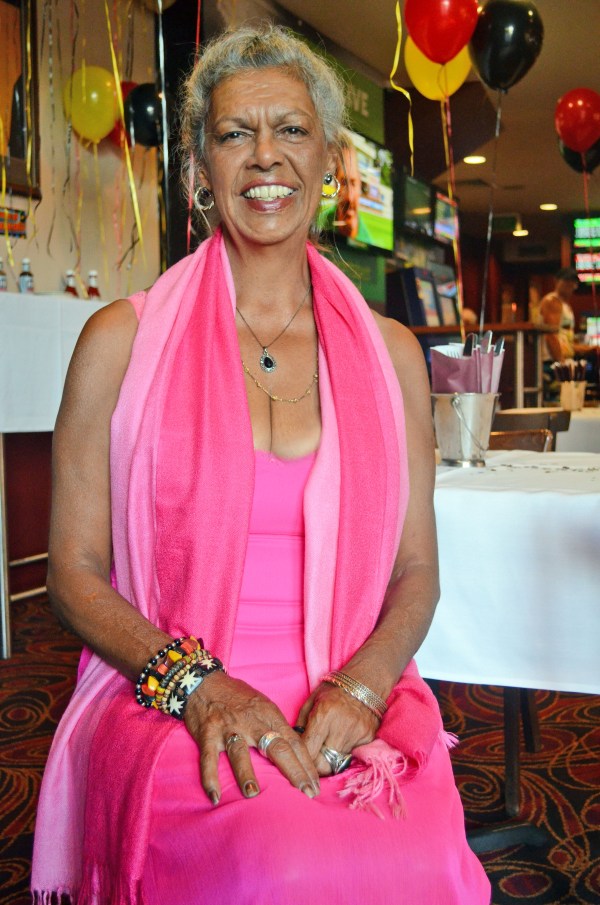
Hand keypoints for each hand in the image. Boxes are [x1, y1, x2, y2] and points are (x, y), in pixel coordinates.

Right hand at [184, 671, 319, 803]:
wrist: (205, 682)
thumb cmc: (237, 697)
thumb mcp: (263, 706)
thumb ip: (276, 728)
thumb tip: (295, 753)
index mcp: (269, 715)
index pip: (293, 742)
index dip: (306, 764)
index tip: (315, 786)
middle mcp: (251, 722)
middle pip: (276, 747)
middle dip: (293, 771)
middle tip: (306, 793)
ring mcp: (229, 728)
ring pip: (240, 753)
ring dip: (246, 774)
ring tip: (253, 794)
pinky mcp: (207, 734)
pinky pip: (209, 758)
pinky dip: (210, 777)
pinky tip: (215, 796)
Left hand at [296, 682, 379, 775]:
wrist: (365, 680)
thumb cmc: (334, 689)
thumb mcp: (312, 701)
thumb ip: (302, 724)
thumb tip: (295, 746)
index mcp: (323, 716)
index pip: (309, 751)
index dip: (302, 760)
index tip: (300, 759)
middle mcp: (341, 728)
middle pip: (324, 765)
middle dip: (316, 767)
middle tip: (313, 760)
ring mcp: (357, 734)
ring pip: (338, 763)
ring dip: (330, 760)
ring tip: (326, 748)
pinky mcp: (368, 738)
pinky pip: (352, 754)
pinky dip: (344, 752)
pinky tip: (342, 740)